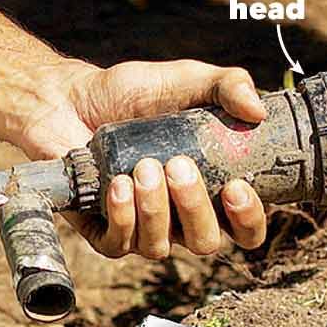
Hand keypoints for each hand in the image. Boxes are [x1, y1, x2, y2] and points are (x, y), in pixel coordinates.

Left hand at [16, 59, 268, 257]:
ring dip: (155, 208)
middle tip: (179, 166)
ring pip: (160, 247)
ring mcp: (141, 229)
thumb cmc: (131, 93)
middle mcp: (178, 219)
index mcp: (209, 191)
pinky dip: (122, 216)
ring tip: (142, 167)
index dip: (248, 220)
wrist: (69, 99)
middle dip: (195, 209)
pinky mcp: (103, 232)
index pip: (243, 228)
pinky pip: (119, 245)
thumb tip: (257, 111)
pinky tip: (117, 185)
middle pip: (205, 242)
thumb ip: (227, 85)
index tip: (237, 188)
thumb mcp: (186, 79)